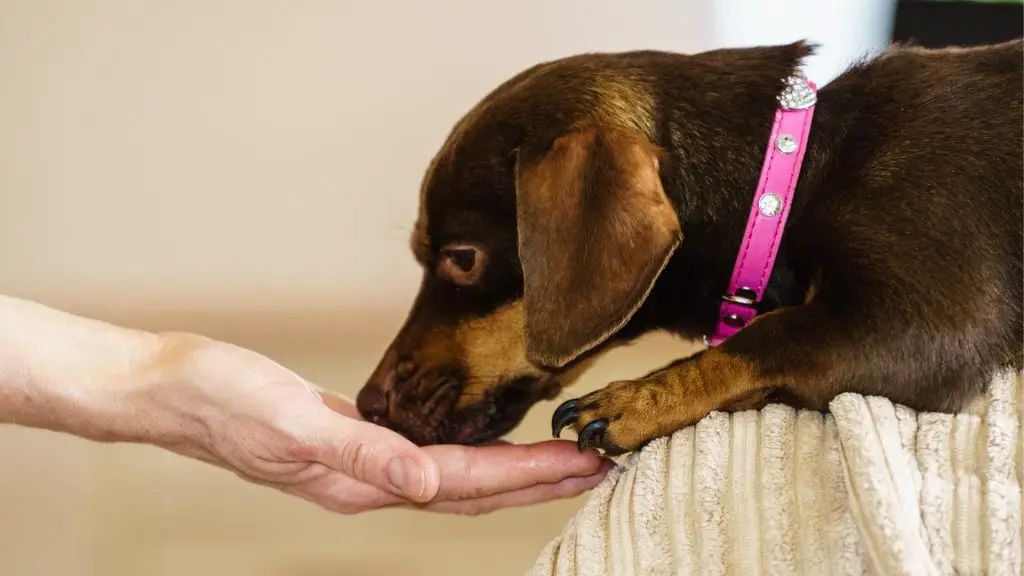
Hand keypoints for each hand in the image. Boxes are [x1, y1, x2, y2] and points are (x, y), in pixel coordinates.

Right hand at [136, 332, 613, 514]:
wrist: (172, 389)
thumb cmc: (221, 400)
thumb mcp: (289, 423)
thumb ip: (360, 453)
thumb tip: (427, 485)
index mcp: (361, 481)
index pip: (466, 483)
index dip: (529, 475)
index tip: (586, 462)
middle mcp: (370, 481)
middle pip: (474, 489)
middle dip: (539, 479)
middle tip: (600, 462)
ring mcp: (362, 466)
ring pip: (456, 476)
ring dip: (513, 469)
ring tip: (562, 457)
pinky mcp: (352, 442)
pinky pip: (429, 453)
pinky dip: (470, 451)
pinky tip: (485, 440)